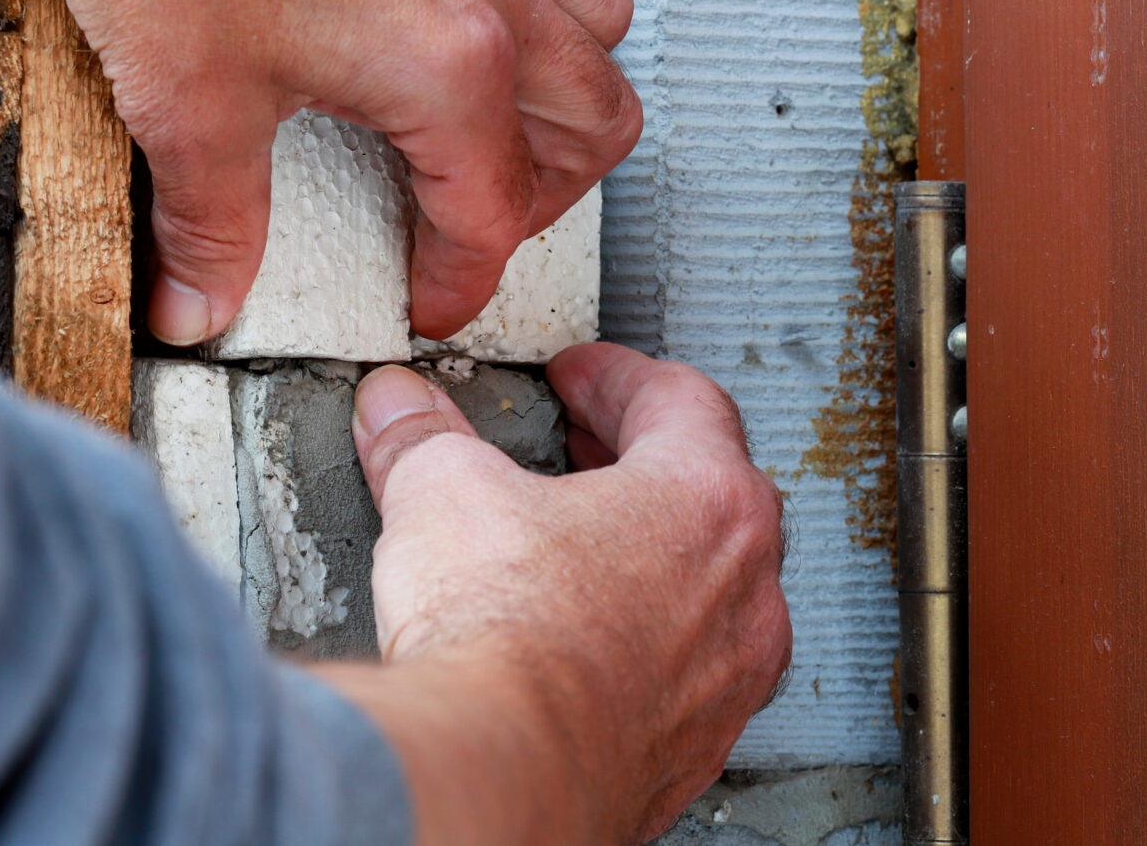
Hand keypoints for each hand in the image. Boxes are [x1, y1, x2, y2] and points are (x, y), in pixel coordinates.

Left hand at [10, 0, 640, 344]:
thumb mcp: (189, 112)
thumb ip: (211, 226)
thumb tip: (202, 298)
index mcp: (449, 66)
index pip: (494, 211)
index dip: (460, 279)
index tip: (426, 299)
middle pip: (594, 119)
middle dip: (549, 196)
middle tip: (480, 224)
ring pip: (596, 15)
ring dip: (571, 83)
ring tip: (513, 122)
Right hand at [330, 345, 790, 843]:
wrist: (501, 771)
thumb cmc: (504, 636)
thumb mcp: (443, 492)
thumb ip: (426, 438)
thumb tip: (401, 411)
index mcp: (706, 500)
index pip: (682, 401)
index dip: (617, 376)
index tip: (578, 376)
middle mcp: (744, 590)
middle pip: (711, 491)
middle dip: (638, 462)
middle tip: (582, 449)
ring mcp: (728, 679)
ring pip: (711, 591)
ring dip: (650, 559)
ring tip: (576, 552)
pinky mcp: (695, 749)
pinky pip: (686, 675)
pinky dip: (642, 646)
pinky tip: (581, 650)